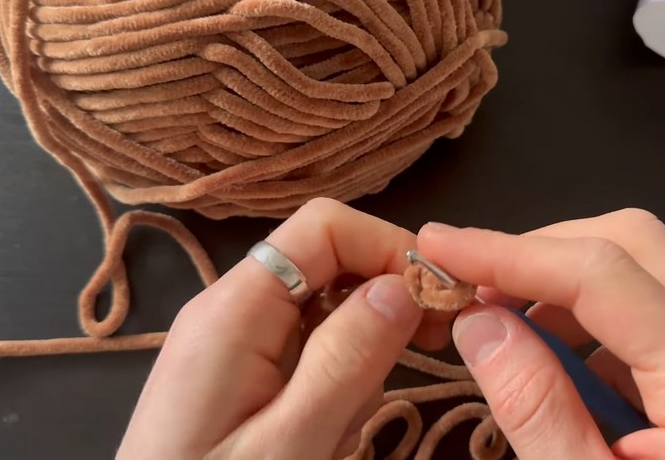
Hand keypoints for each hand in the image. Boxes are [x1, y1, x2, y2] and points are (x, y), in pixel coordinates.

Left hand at [116, 199, 448, 459]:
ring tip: (341, 428)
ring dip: (356, 358)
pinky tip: (324, 432)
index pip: (323, 226)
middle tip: (422, 355)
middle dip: (378, 307)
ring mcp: (229, 341)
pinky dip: (332, 381)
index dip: (388, 246)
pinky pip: (302, 350)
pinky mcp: (234, 373)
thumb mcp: (292, 441)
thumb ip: (350, 358)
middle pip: (327, 263)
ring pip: (323, 311)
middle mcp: (228, 309)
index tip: (436, 300)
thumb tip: (404, 283)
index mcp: (234, 309)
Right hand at [417, 209, 664, 459]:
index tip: (443, 247)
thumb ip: (536, 408)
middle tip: (470, 287)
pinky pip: (650, 312)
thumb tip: (482, 324)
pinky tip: (548, 359)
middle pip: (633, 244)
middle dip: (539, 252)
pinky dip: (586, 318)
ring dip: (560, 282)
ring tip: (500, 327)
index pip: (601, 274)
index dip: (509, 251)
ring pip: (643, 268)